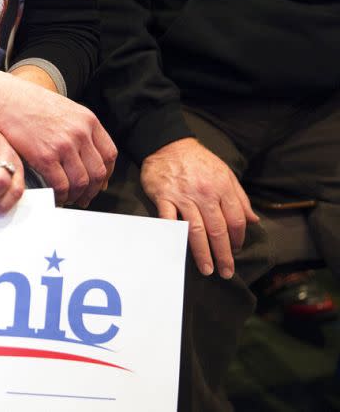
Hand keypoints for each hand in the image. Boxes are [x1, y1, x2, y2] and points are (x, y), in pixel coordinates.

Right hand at [0, 77, 116, 207]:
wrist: (3, 100)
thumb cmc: (28, 104)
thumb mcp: (63, 109)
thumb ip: (78, 128)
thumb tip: (86, 153)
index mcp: (88, 120)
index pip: (109, 154)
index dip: (106, 174)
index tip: (99, 183)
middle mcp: (80, 133)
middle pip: (97, 172)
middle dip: (92, 190)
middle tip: (84, 198)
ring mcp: (64, 145)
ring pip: (81, 182)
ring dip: (75, 195)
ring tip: (68, 198)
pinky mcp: (45, 156)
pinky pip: (61, 185)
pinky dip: (60, 196)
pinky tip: (55, 196)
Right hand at [140, 138, 259, 278]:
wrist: (168, 144)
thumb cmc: (198, 161)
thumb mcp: (225, 174)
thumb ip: (239, 198)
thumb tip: (253, 221)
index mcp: (222, 188)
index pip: (236, 220)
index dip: (238, 239)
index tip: (236, 251)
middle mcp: (205, 194)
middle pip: (218, 229)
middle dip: (224, 254)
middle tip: (226, 272)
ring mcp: (183, 196)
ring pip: (196, 229)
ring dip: (202, 252)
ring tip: (207, 269)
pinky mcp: (164, 197)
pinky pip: (168, 220)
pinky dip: (172, 234)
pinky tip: (177, 249)